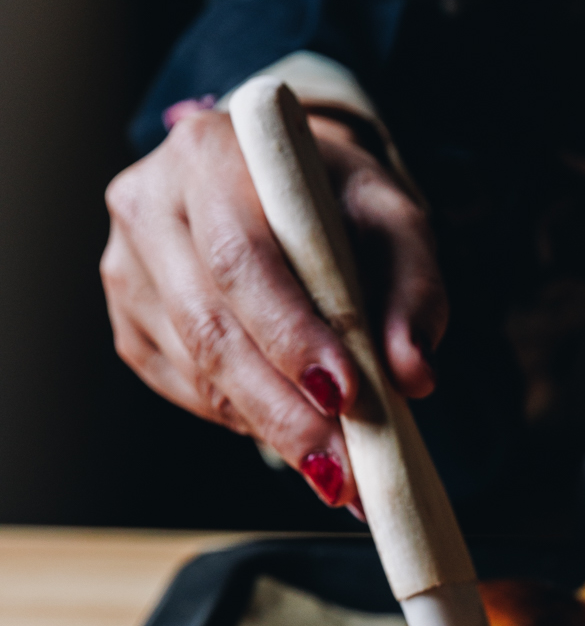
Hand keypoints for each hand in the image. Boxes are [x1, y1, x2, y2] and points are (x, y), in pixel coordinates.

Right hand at [102, 109, 448, 509]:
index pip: (242, 258)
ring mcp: (128, 266)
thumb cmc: (337, 200)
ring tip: (338, 467)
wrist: (278, 184)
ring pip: (194, 368)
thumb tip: (413, 374)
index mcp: (211, 155)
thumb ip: (414, 291)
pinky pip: (184, 388)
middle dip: (283, 408)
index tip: (345, 395)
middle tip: (344, 470)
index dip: (291, 333)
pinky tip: (292, 428)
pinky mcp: (129, 319)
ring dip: (269, 426)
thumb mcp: (393, 221)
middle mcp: (149, 204)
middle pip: (209, 326)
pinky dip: (244, 418)